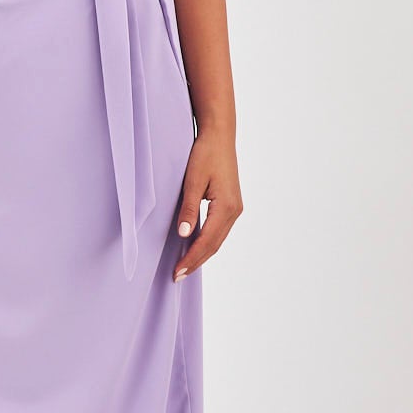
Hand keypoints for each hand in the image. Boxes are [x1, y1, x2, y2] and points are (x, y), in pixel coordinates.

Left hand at [172, 124, 241, 280]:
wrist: (219, 136)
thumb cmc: (205, 154)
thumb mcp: (193, 181)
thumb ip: (189, 208)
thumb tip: (184, 235)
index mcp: (226, 207)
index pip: (206, 241)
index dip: (191, 259)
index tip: (177, 272)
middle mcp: (234, 211)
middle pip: (214, 245)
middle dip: (195, 262)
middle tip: (177, 276)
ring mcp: (235, 209)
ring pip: (217, 240)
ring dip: (201, 254)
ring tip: (184, 267)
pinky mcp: (231, 205)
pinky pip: (219, 231)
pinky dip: (207, 242)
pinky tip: (195, 247)